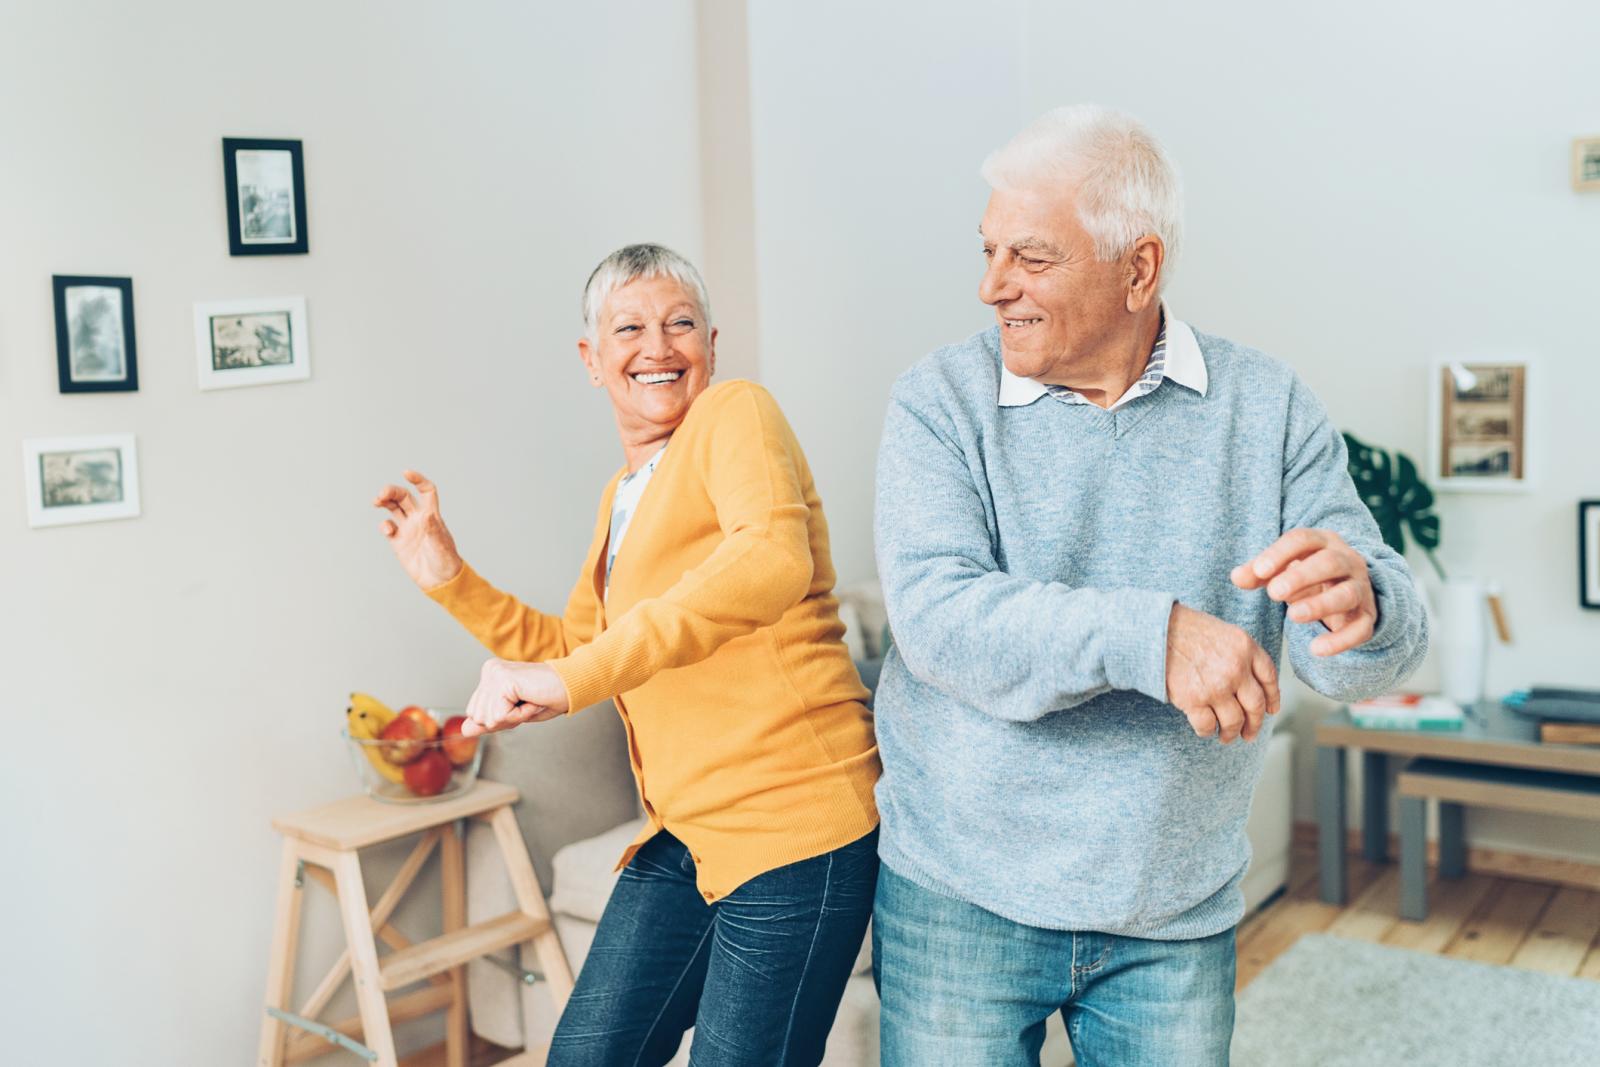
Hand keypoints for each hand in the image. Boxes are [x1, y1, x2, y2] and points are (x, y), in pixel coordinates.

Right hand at [375, 470, 463, 589]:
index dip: (418, 480)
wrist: (440, 582)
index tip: (406, 473)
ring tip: (376, 501)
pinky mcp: (398, 542)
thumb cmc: (447, 563)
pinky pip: (388, 527)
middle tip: (381, 495)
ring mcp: (408, 530)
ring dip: (384, 501)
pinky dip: (384, 525)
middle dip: (392, 491)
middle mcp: (419, 519)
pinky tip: (387, 531)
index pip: (426, 491)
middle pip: (404, 497)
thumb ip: (434, 530)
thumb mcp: (442, 546)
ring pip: (393, 508)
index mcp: (432, 516)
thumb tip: (427, 514)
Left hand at [462, 659, 570, 737]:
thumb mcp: (514, 714)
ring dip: (513, 717)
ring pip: (487, 718)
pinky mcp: (502, 680)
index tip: (520, 704)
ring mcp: (494, 673)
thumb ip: (489, 721)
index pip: (475, 712)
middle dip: (504, 719)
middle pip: (477, 716)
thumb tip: (465, 730)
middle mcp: (489, 671)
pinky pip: (500, 716)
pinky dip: (519, 716)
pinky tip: (531, 700)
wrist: (572, 686)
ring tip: (529, 700)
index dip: (499, 718)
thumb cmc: (548, 697)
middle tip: (526, 702)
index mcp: (490, 675)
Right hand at [1165, 603, 1280, 742]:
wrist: (1155, 630)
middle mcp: (1236, 668)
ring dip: (1231, 733)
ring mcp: (1216, 686)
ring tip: (1226, 737)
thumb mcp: (1222, 632)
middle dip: (1255, 723)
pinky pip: (1207, 725)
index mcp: (1245, 647)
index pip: (1269, 678)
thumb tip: (1247, 682)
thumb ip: (1239, 654)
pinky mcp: (1194, 700)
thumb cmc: (1184, 628)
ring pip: (1234, 721)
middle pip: (1256, 705)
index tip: (1271, 709)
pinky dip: (1207, 731)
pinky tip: (1205, 730)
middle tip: (1250, 732)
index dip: (1273, 698)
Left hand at [1232, 528, 1376, 656]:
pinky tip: (1316, 649)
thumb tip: (1236, 577)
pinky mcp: (1367, 616)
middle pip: (1330, 563)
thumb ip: (1258, 573)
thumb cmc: (1309, 576)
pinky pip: (1361, 628)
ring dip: (1320, 605)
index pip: (1303, 539)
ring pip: (1347, 594)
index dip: (1281, 553)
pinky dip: (1341, 640)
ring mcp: (1360, 588)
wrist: (1349, 591)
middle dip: (1302, 577)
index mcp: (1324, 542)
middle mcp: (1347, 561)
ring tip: (1292, 616)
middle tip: (1274, 593)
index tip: (1259, 570)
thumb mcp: (1282, 569)